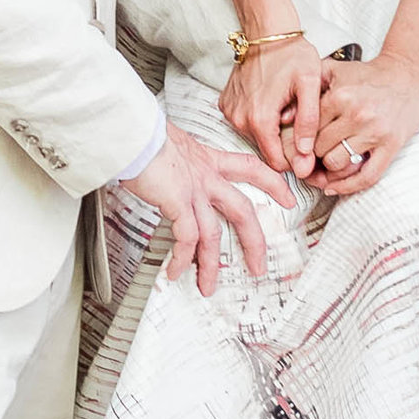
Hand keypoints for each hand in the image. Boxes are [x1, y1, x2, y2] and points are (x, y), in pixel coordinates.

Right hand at [126, 122, 294, 295]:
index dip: (272, 182)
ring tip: (208, 286)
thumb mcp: (171, 142)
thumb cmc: (143, 134)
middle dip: (253, 242)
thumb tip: (169, 167)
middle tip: (258, 266)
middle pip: (242, 211)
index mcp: (208, 159)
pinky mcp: (178, 201)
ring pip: (213, 234)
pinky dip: (182, 259)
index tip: (286, 196)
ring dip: (211, 265)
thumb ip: (178, 158)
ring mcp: (193, 190)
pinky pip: (186, 238)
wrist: (132, 131)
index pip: (250, 167)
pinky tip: (175, 271)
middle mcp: (205, 176)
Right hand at [217, 35, 324, 178]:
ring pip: (257, 138)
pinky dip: (261, 119)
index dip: (296, 161)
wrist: (267, 31)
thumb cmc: (291, 54)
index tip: (310, 151)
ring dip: (274, 130)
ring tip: (287, 108)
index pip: (277, 162)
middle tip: (300, 119)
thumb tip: (305, 154)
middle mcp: (240, 119)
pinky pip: (247, 124)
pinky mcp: (227, 104)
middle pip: (267, 151)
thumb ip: (309, 121)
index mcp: (260, 118)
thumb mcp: (310, 84)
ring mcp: (231, 112)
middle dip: (286, 144)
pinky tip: (273, 102)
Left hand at [307, 51, 418, 196]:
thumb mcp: (335, 69)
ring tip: (325, 163)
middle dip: (311, 154)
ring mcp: (375, 132)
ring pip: (336, 164)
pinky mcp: (391, 146)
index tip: (296, 145)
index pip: (307, 128)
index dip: (298, 139)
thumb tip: (284, 114)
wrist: (407, 76)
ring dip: (328, 167)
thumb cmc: (368, 75)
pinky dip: (348, 186)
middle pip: (318, 148)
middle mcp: (357, 114)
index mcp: (340, 96)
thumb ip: (308, 85)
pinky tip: (334, 187)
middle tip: (308, 156)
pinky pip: (366, 176)